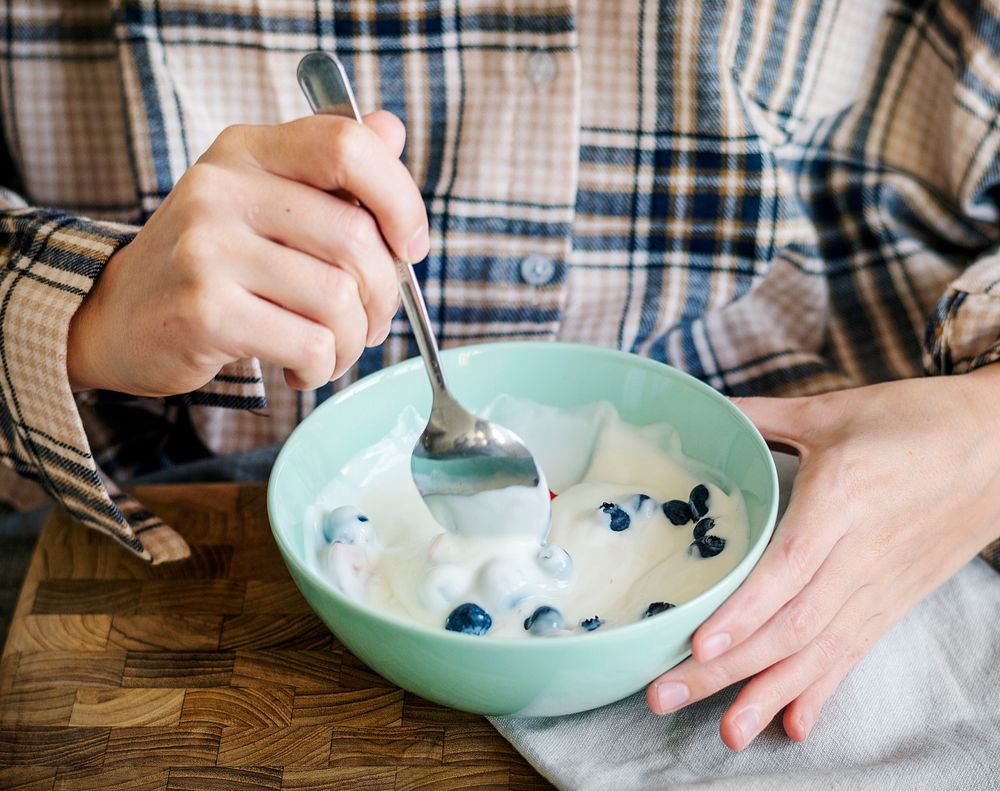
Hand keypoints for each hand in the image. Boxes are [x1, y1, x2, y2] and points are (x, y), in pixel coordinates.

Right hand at [68, 111, 428, 395]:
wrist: (116, 315)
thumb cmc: (209, 262)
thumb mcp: (261, 198)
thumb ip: (328, 168)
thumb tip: (392, 130)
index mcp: (247, 150)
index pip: (347, 145)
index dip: (400, 198)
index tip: (409, 246)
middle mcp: (222, 189)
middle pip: (355, 237)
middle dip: (385, 295)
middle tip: (373, 321)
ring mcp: (208, 250)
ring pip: (338, 298)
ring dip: (353, 340)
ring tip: (334, 350)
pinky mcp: (204, 312)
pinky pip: (309, 343)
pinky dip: (323, 366)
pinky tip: (304, 368)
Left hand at [646, 364, 999, 749]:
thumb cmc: (915, 421)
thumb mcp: (835, 411)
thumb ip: (764, 416)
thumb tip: (705, 409)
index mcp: (843, 498)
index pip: (789, 569)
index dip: (744, 611)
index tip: (700, 643)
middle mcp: (861, 553)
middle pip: (792, 624)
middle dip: (729, 667)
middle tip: (666, 695)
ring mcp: (881, 585)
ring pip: (819, 650)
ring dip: (768, 693)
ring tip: (727, 733)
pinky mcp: (895, 601)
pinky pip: (854, 653)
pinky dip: (822, 690)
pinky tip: (793, 724)